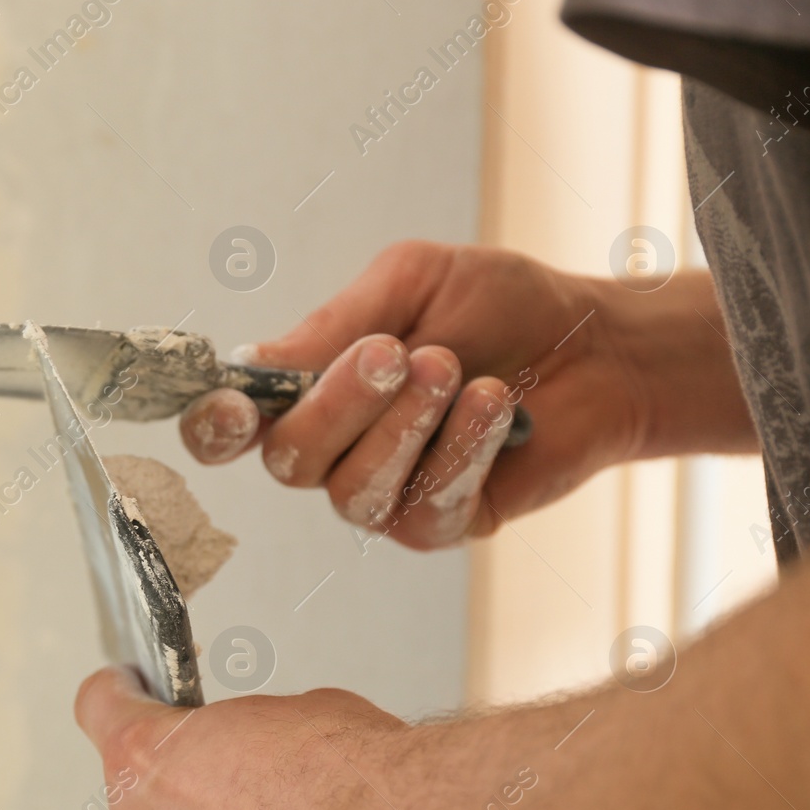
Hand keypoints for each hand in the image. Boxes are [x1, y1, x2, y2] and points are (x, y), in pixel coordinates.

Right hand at [180, 241, 744, 548]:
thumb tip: (252, 366)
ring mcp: (382, 494)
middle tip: (398, 352)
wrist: (596, 344)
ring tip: (457, 370)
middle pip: (289, 459)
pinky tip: (495, 406)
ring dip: (406, 425)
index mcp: (307, 390)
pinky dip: (460, 449)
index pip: (228, 430)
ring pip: (352, 491)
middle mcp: (333, 450)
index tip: (235, 405)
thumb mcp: (408, 283)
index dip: (213, 426)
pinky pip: (421, 509)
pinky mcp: (438, 525)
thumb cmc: (498, 306)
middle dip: (340, 403)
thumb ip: (329, 326)